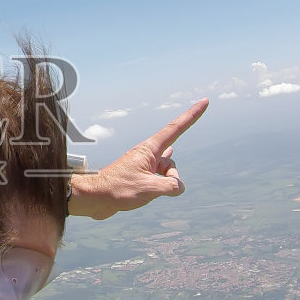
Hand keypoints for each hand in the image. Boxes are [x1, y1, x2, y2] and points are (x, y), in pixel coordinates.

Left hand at [69, 99, 208, 219]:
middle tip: (155, 188)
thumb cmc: (118, 189)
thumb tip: (178, 186)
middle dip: (173, 177)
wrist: (95, 198)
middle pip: (171, 163)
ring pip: (166, 174)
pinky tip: (167, 167)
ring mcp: (143, 165)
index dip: (192, 115)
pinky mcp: (139, 176)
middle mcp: (147, 154)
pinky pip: (158, 178)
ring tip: (145, 193)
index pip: (176, 129)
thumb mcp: (150, 189)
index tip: (204, 101)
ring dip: (164, 185)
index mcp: (149, 149)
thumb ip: (171, 186)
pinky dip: (162, 180)